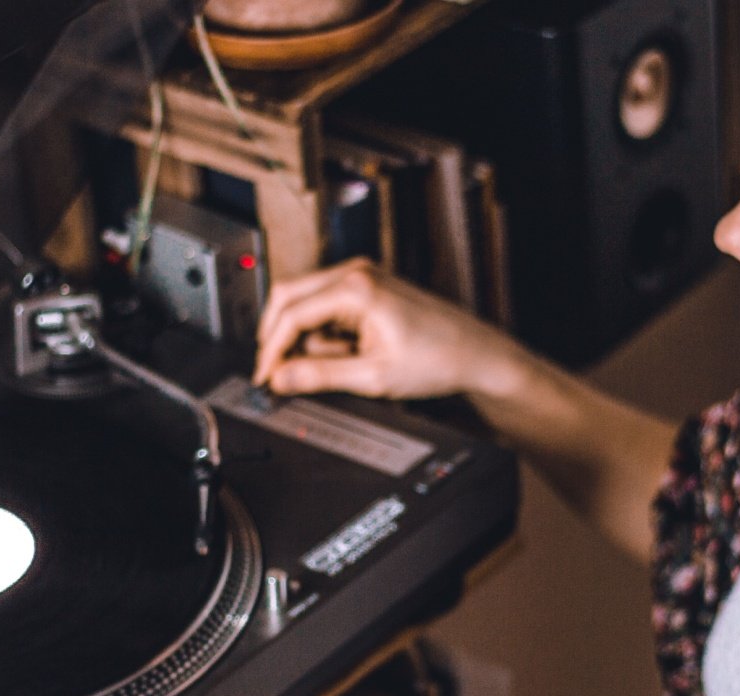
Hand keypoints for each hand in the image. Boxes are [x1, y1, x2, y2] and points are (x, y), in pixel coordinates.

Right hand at [253, 258, 518, 399]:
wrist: (475, 354)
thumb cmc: (438, 358)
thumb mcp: (373, 377)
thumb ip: (320, 376)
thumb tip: (280, 378)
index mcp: (355, 288)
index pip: (290, 314)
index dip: (271, 350)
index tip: (264, 376)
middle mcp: (356, 273)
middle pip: (289, 298)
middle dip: (280, 338)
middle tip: (279, 373)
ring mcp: (362, 277)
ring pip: (307, 304)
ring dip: (310, 339)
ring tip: (347, 366)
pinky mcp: (368, 288)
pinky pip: (328, 308)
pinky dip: (328, 335)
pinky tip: (353, 355)